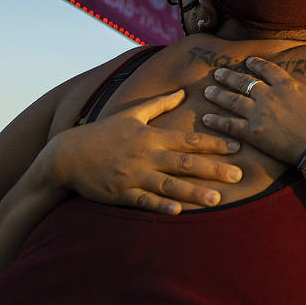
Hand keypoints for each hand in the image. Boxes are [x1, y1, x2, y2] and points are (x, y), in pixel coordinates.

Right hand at [48, 89, 242, 213]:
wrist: (66, 155)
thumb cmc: (103, 133)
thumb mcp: (131, 114)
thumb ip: (159, 104)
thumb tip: (182, 92)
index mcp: (151, 136)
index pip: (189, 140)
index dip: (214, 143)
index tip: (237, 147)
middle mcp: (146, 155)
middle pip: (185, 162)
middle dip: (213, 169)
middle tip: (239, 175)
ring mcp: (133, 175)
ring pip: (169, 185)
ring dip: (194, 192)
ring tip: (217, 200)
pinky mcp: (120, 193)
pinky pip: (143, 201)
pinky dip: (160, 206)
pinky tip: (178, 212)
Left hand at [202, 58, 305, 163]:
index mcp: (288, 85)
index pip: (267, 69)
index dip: (256, 64)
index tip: (247, 61)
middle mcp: (269, 96)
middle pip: (244, 82)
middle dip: (229, 76)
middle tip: (217, 73)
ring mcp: (259, 114)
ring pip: (233, 100)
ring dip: (218, 94)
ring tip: (208, 90)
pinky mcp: (254, 133)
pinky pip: (230, 125)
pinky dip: (217, 121)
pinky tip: (206, 118)